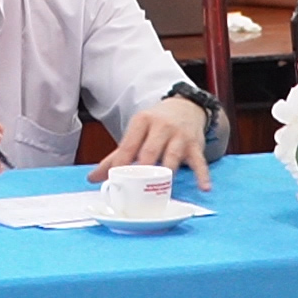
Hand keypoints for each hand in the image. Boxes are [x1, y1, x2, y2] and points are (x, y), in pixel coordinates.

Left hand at [89, 97, 211, 191]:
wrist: (185, 107)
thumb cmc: (155, 125)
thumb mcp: (136, 133)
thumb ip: (116, 156)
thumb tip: (93, 177)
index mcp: (142, 122)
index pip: (128, 145)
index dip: (121, 163)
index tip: (114, 180)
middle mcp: (161, 126)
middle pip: (149, 151)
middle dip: (143, 169)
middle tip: (135, 188)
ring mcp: (179, 136)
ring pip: (172, 157)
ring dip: (166, 173)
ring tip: (162, 190)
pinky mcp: (195, 145)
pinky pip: (199, 162)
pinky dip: (202, 175)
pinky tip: (204, 188)